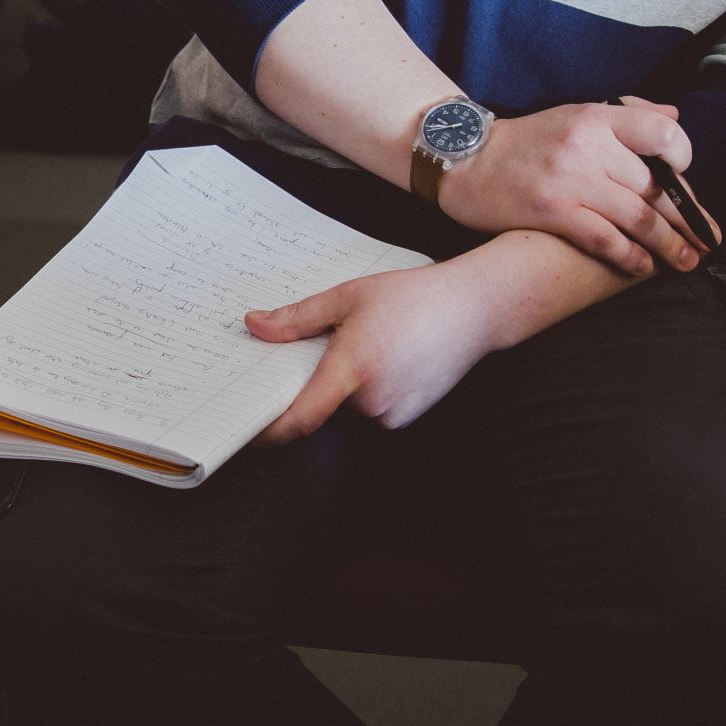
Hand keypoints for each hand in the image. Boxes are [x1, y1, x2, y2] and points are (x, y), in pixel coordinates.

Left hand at [250, 259, 517, 440]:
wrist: (474, 308)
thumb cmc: (415, 297)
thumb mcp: (348, 296)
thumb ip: (297, 317)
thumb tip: (256, 326)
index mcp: (354, 369)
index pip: (301, 418)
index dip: (271, 430)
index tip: (250, 427)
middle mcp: (374, 400)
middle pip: (323, 405)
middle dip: (315, 380)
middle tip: (330, 345)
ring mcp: (394, 413)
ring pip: (347, 408)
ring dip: (344, 384)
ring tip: (370, 345)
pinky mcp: (408, 416)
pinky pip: (371, 409)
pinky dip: (367, 389)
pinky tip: (387, 357)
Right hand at [436, 96, 703, 277]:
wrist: (464, 159)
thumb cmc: (525, 141)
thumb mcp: (575, 114)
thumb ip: (628, 116)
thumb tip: (675, 118)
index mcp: (597, 116)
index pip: (663, 134)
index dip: (683, 162)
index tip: (685, 186)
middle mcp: (589, 145)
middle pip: (656, 186)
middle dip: (688, 218)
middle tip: (708, 240)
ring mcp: (571, 179)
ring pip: (638, 217)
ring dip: (669, 244)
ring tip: (687, 261)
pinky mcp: (553, 211)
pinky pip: (605, 240)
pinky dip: (631, 257)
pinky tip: (643, 267)